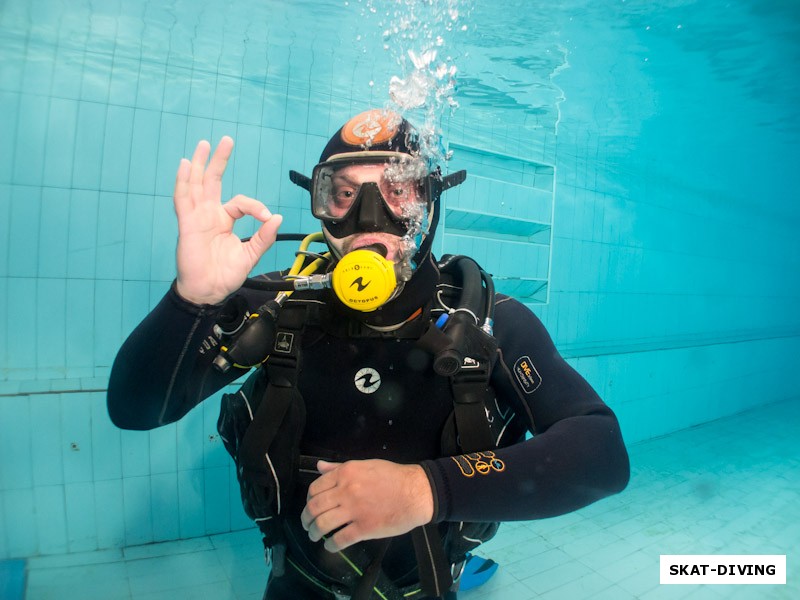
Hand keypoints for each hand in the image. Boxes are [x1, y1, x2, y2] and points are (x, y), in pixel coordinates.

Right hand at [173, 137, 282, 304]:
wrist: (209, 291)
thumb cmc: (225, 275)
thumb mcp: (251, 253)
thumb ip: (264, 236)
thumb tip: (277, 217)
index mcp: (224, 220)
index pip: (240, 202)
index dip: (255, 206)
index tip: (267, 216)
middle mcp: (209, 215)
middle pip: (212, 181)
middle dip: (218, 160)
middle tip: (226, 140)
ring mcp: (196, 217)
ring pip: (196, 185)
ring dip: (198, 164)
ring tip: (203, 144)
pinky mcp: (187, 224)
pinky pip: (183, 200)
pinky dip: (183, 182)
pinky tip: (184, 165)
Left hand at [301, 459, 433, 551]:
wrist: (415, 492)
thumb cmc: (392, 476)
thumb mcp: (364, 465)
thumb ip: (339, 467)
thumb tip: (319, 466)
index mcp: (345, 473)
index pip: (315, 488)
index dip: (308, 500)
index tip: (310, 506)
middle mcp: (346, 491)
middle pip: (314, 508)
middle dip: (306, 519)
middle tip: (307, 525)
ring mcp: (354, 511)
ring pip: (323, 524)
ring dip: (314, 533)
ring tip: (315, 536)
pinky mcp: (364, 528)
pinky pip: (340, 539)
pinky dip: (330, 545)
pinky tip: (330, 546)